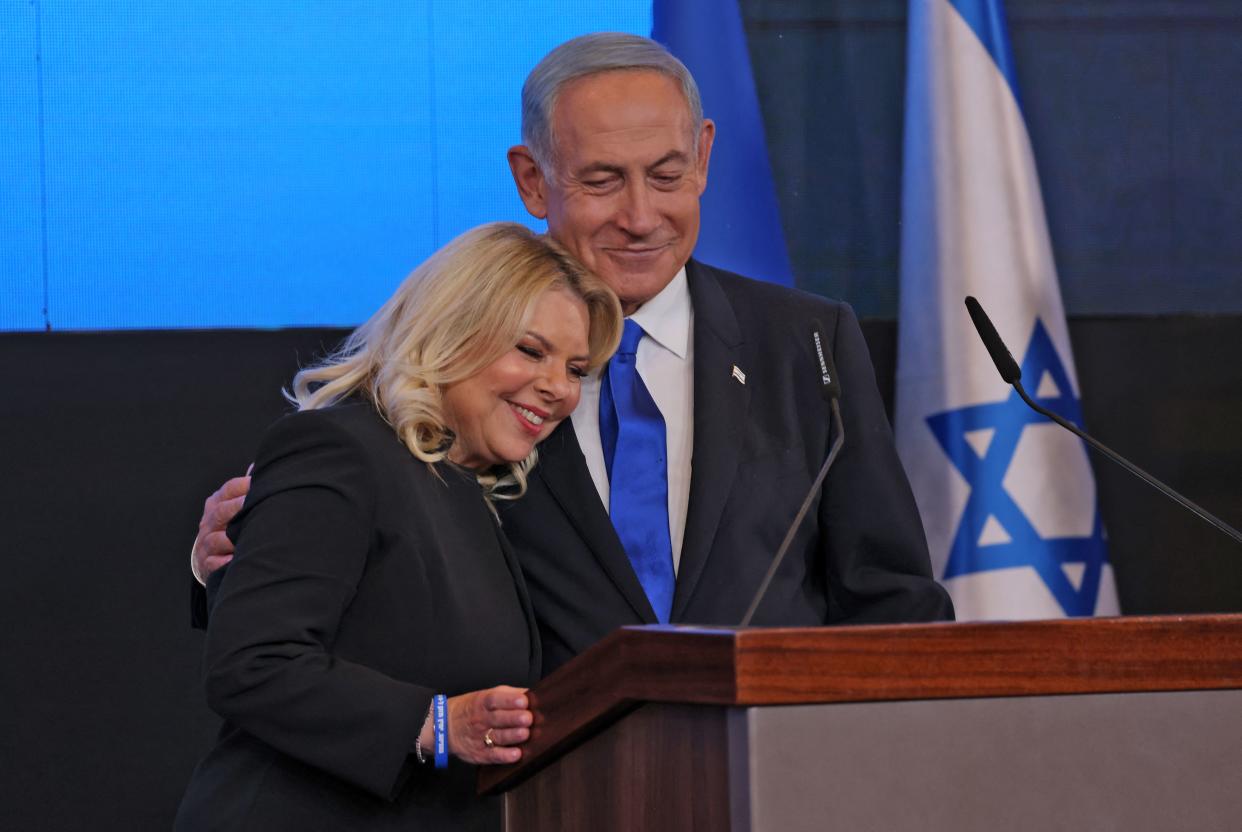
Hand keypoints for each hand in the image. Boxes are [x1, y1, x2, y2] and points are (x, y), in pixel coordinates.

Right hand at [190, 467, 252, 584]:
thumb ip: (245, 488)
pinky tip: (235, 559)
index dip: (243, 485)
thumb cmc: (228, 525)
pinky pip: (213, 563)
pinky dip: (223, 562)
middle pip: (221, 512)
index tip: (259, 484)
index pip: (228, 490)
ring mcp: (206, 543)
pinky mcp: (206, 564)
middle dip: (238, 507)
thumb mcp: (233, 504)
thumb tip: (257, 467)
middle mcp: (208, 522)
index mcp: (216, 504)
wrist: (206, 555)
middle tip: (256, 503)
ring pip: (215, 539)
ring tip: (248, 535)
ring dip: (231, 538)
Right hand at [440, 686, 531, 764]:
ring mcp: (480, 737)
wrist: (446, 725)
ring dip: (512, 736)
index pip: (495, 699)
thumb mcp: (487, 695)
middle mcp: (481, 719)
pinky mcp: (480, 754)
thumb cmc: (473, 708)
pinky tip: (516, 754)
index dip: (509, 700)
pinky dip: (505, 756)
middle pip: (498, 718)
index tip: (523, 701)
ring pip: (497, 737)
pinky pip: (493, 756)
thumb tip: (533, 693)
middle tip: (528, 718)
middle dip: (514, 718)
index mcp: (483, 702)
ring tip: (525, 734)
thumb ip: (510, 694)